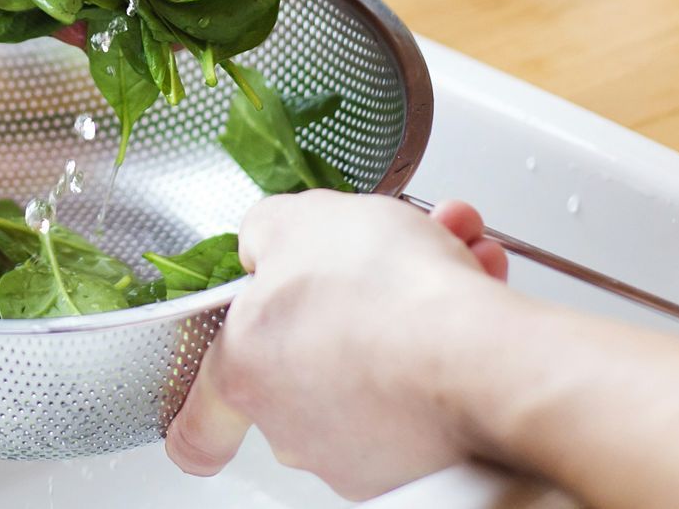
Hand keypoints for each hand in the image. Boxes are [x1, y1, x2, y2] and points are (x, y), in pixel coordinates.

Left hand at [166, 193, 511, 501]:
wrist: (480, 360)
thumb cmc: (385, 298)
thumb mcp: (300, 220)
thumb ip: (266, 232)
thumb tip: (265, 245)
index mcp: (247, 371)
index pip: (198, 424)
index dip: (200, 415)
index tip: (208, 414)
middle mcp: (296, 427)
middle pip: (304, 361)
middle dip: (346, 299)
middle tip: (379, 257)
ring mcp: (361, 451)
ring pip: (376, 361)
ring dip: (407, 301)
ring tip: (448, 247)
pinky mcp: (425, 458)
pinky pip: (429, 381)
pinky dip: (450, 331)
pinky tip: (474, 282)